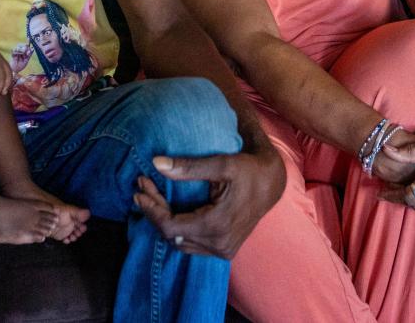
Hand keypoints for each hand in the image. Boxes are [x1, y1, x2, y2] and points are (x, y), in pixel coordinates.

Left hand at [133, 144, 284, 258]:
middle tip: (143, 188)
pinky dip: (178, 230)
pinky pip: (192, 245)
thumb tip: (156, 163)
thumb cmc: (249, 169)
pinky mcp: (225, 250)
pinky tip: (171, 211)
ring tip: (152, 197)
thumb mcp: (222, 164)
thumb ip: (189, 167)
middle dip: (154, 212)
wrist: (274, 184)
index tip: (140, 189)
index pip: (170, 226)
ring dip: (164, 221)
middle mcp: (219, 244)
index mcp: (216, 225)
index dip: (151, 209)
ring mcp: (223, 250)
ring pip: (180, 243)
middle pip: (171, 235)